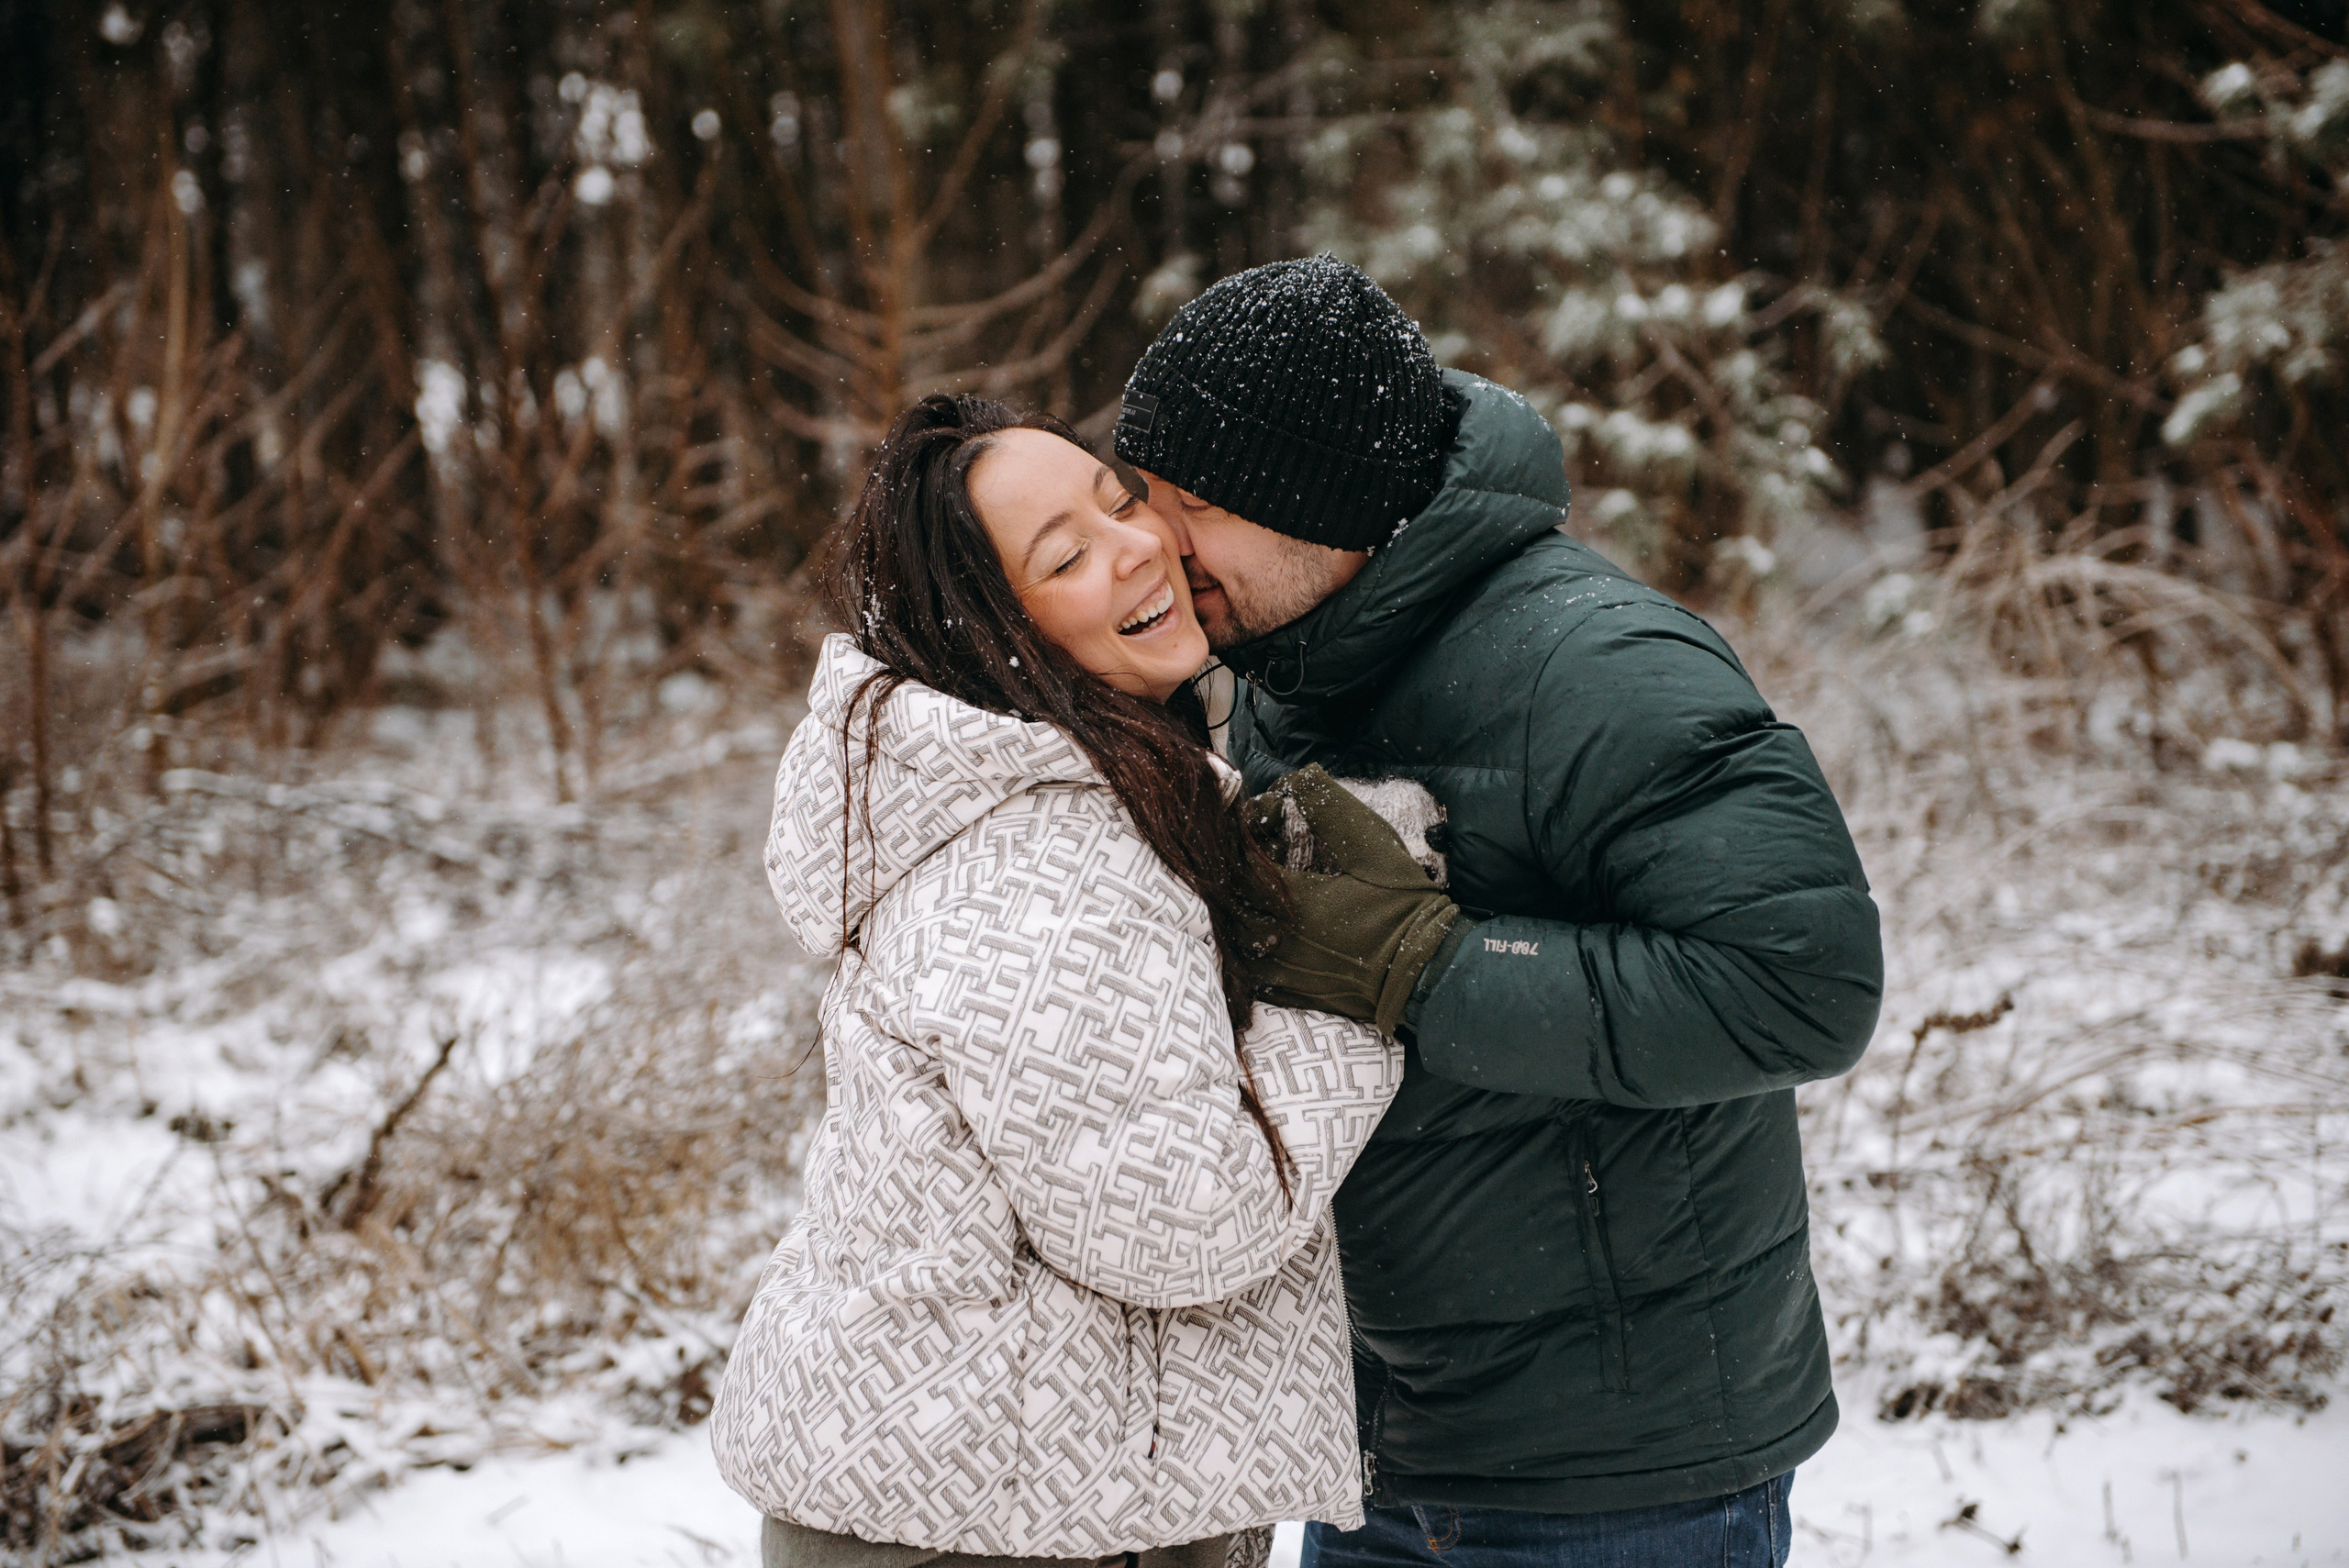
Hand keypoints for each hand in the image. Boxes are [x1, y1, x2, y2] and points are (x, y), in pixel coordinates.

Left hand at [1243, 767, 1458, 1031]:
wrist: (1423, 971)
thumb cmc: (1401, 907)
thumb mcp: (1374, 847)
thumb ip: (1331, 809)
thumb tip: (1297, 778)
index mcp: (1292, 901)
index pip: (1237, 863)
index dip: (1234, 839)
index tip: (1244, 822)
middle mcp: (1276, 939)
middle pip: (1225, 901)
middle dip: (1226, 873)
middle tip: (1238, 851)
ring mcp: (1278, 970)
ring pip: (1229, 937)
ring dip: (1230, 909)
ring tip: (1244, 887)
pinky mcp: (1287, 991)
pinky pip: (1245, 968)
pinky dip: (1241, 945)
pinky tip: (1258, 925)